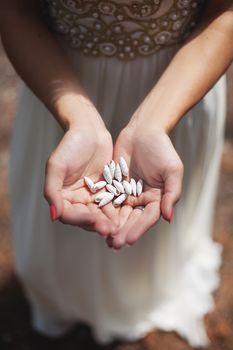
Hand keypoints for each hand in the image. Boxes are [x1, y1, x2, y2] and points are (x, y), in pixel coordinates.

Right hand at [44, 111, 119, 236]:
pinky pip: (113, 203)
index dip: (81, 220)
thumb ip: (52, 191)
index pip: (70, 215)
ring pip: (101, 213)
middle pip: (87, 217)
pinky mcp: (108, 190)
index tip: (93, 221)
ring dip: (109, 221)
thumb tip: (54, 216)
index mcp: (63, 196)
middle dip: (98, 224)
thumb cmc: (69, 145)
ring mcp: (93, 196)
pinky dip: (118, 210)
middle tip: (111, 230)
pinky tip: (126, 215)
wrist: (89, 130)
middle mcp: (77, 199)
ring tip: (119, 227)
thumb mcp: (56, 166)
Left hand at [107, 124, 183, 248]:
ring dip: (112, 226)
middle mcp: (142, 198)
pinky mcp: (114, 185)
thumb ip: (171, 194)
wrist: (143, 130)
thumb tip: (168, 217)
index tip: (129, 240)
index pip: (147, 217)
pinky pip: (108, 199)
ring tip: (104, 239)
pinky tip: (95, 220)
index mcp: (157, 198)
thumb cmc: (162, 148)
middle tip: (113, 244)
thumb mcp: (172, 170)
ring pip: (119, 213)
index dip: (139, 229)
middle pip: (132, 219)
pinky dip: (103, 211)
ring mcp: (127, 192)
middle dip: (123, 231)